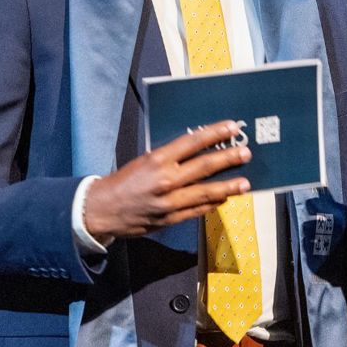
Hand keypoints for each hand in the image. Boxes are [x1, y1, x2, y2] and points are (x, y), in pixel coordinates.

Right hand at [82, 122, 253, 238]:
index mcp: (157, 160)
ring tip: (245, 183)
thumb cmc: (124, 182)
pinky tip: (224, 198)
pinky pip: (198, 210)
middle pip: (204, 166)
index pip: (192, 142)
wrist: (101, 210)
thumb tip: (198, 151)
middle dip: (228, 159)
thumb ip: (170, 158)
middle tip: (246, 153)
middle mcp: (165, 180)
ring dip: (228, 187)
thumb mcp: (144, 162)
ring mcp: (169, 201)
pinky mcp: (170, 218)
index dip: (214, 133)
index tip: (231, 127)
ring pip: (206, 192)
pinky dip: (213, 203)